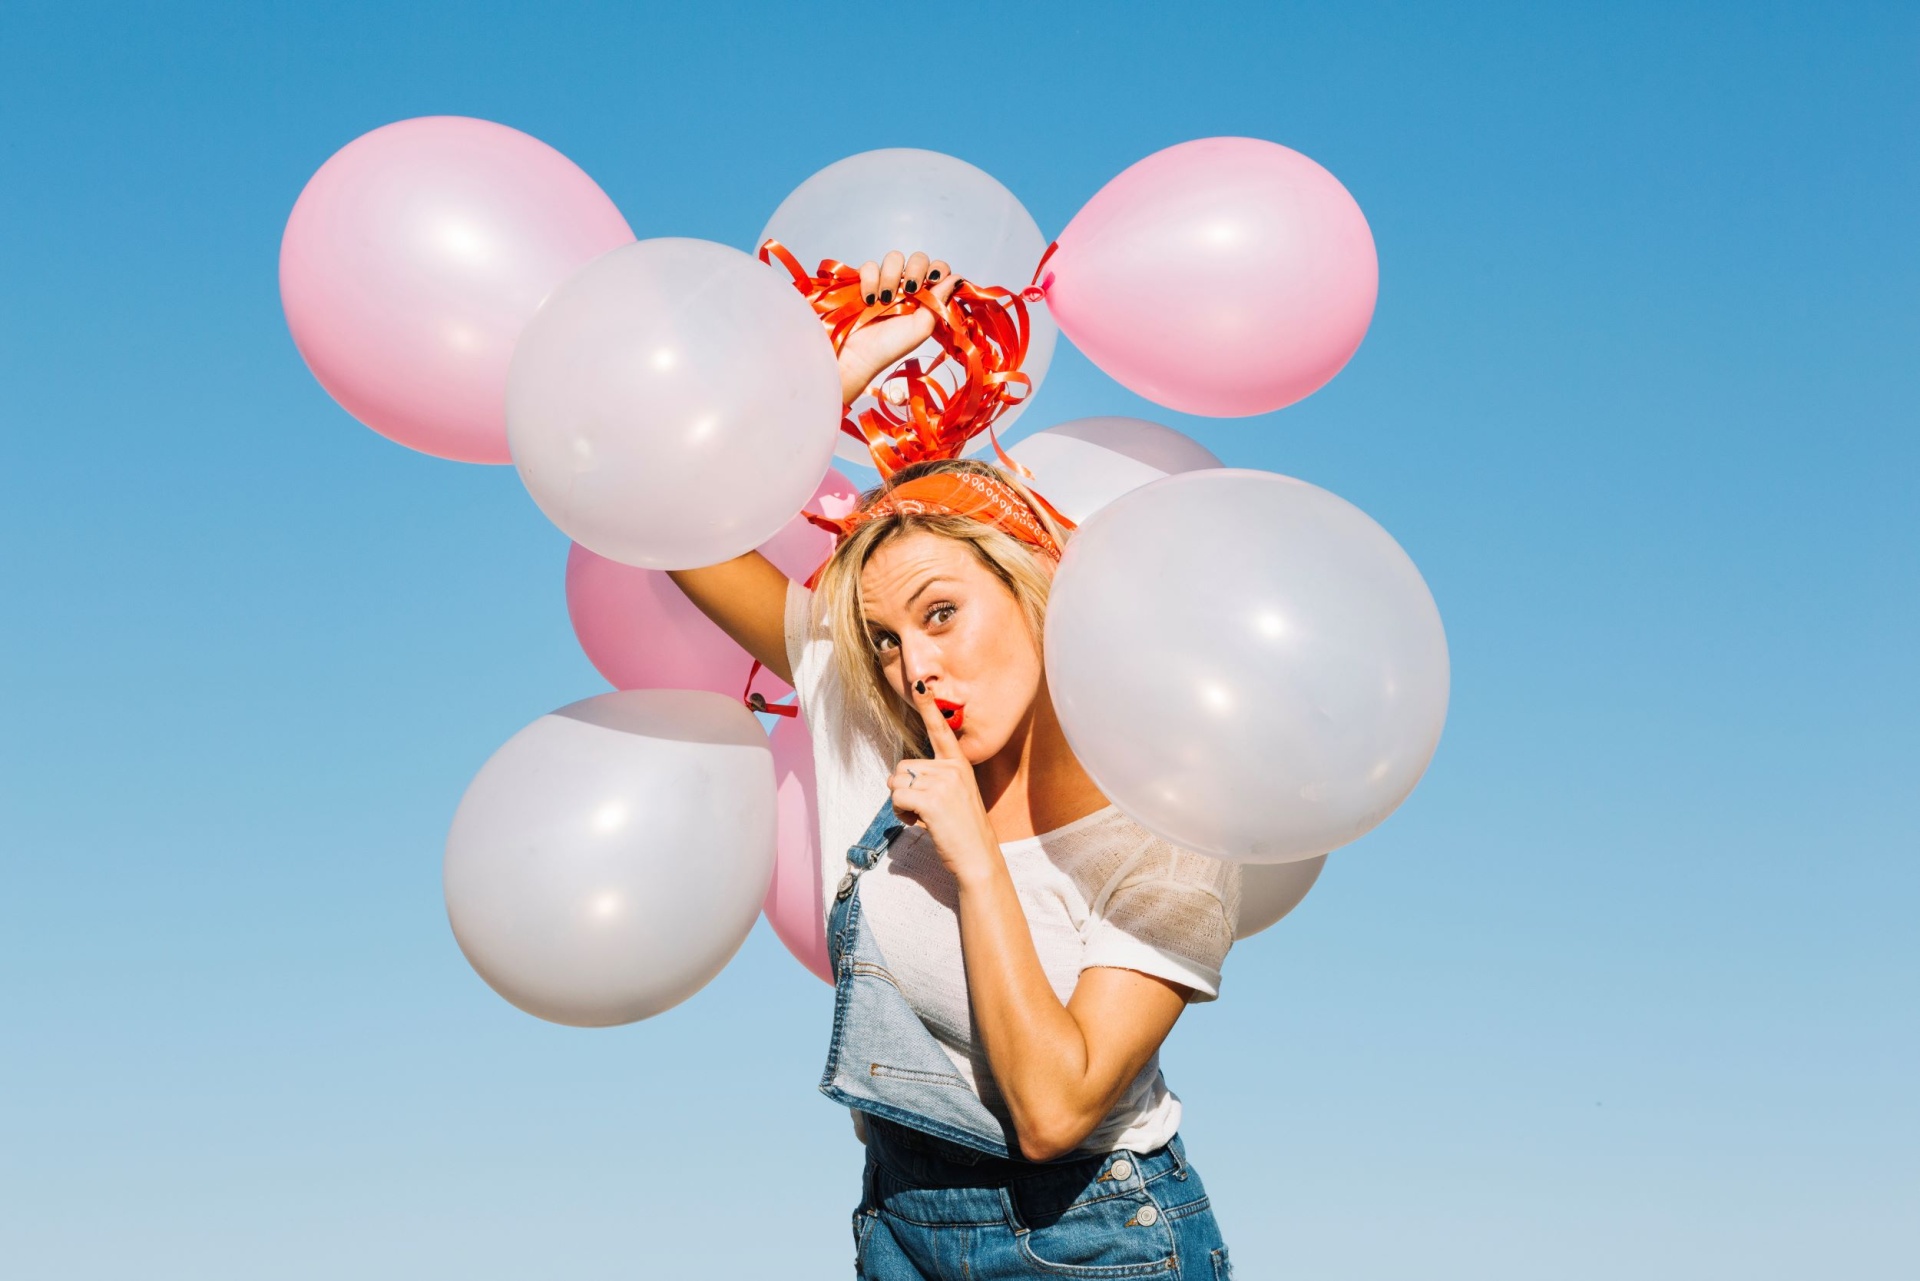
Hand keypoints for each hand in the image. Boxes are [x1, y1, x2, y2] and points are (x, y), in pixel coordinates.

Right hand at [838, 250, 959, 405]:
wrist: (858, 355)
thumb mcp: (921, 328)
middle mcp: (906, 287)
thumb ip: (939, 302)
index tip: (934, 280)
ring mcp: (885, 281)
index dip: (939, 270)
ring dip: (891, 277)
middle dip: (916, 270)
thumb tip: (957, 279)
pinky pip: (870, 266)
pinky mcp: (864, 280)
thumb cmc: (890, 346)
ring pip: (894, 258)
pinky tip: (869, 300)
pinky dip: (870, 280)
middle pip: (918, 259)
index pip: (938, 271)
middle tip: (910, 290)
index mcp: (925, 297)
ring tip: (885, 300)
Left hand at [887, 678, 999, 881]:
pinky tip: (920, 824)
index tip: (919, 684)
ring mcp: (943, 782)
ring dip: (902, 804)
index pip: (941, 730)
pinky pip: (897, 798)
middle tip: (926, 811)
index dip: (929, 707)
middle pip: (903, 767)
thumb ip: (935, 780)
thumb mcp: (956, 796)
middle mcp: (952, 768)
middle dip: (905, 790)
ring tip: (924, 818)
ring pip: (896, 782)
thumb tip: (899, 777)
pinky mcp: (931, 799)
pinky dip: (901, 815)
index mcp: (959, 764)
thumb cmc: (963, 831)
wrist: (978, 857)